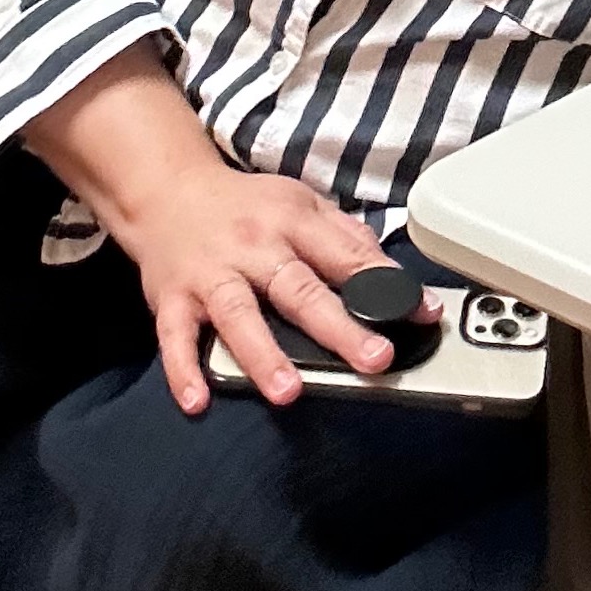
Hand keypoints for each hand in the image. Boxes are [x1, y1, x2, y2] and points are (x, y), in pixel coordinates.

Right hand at [124, 159, 430, 413]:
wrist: (169, 191)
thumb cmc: (245, 207)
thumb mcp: (300, 204)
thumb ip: (346, 237)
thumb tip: (392, 275)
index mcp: (292, 222)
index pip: (346, 255)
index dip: (386, 284)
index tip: (421, 314)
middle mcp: (254, 247)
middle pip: (299, 290)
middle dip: (339, 328)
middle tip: (374, 360)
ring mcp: (211, 274)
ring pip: (238, 315)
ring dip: (263, 354)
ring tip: (288, 391)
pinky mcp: (172, 298)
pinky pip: (175, 337)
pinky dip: (183, 369)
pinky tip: (198, 399)